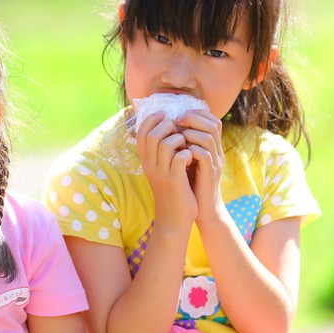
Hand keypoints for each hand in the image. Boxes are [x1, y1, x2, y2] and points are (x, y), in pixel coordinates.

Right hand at [135, 111, 195, 228]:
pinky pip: (181, 157)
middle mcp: (150, 165)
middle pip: (152, 135)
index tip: (164, 114)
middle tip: (179, 131)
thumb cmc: (172, 190)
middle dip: (168, 127)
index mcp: (146, 160)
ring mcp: (162, 173)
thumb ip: (162, 151)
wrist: (174, 218)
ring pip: (165, 143)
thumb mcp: (162, 169)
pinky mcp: (175, 181)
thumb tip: (170, 127)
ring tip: (186, 146)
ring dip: (179, 139)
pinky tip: (192, 158)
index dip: (151, 119)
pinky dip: (189, 153)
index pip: (141, 132)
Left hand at [177, 110, 225, 218]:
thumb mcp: (189, 161)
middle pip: (213, 124)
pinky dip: (191, 150)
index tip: (179, 117)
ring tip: (177, 137)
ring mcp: (215, 163)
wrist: (203, 210)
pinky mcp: (210, 174)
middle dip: (193, 119)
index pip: (212, 120)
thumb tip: (170, 128)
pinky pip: (204, 155)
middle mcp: (217, 152)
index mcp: (212, 147)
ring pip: (208, 137)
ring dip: (190, 133)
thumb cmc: (192, 185)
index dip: (197, 113)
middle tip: (177, 122)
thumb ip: (185, 145)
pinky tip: (180, 153)